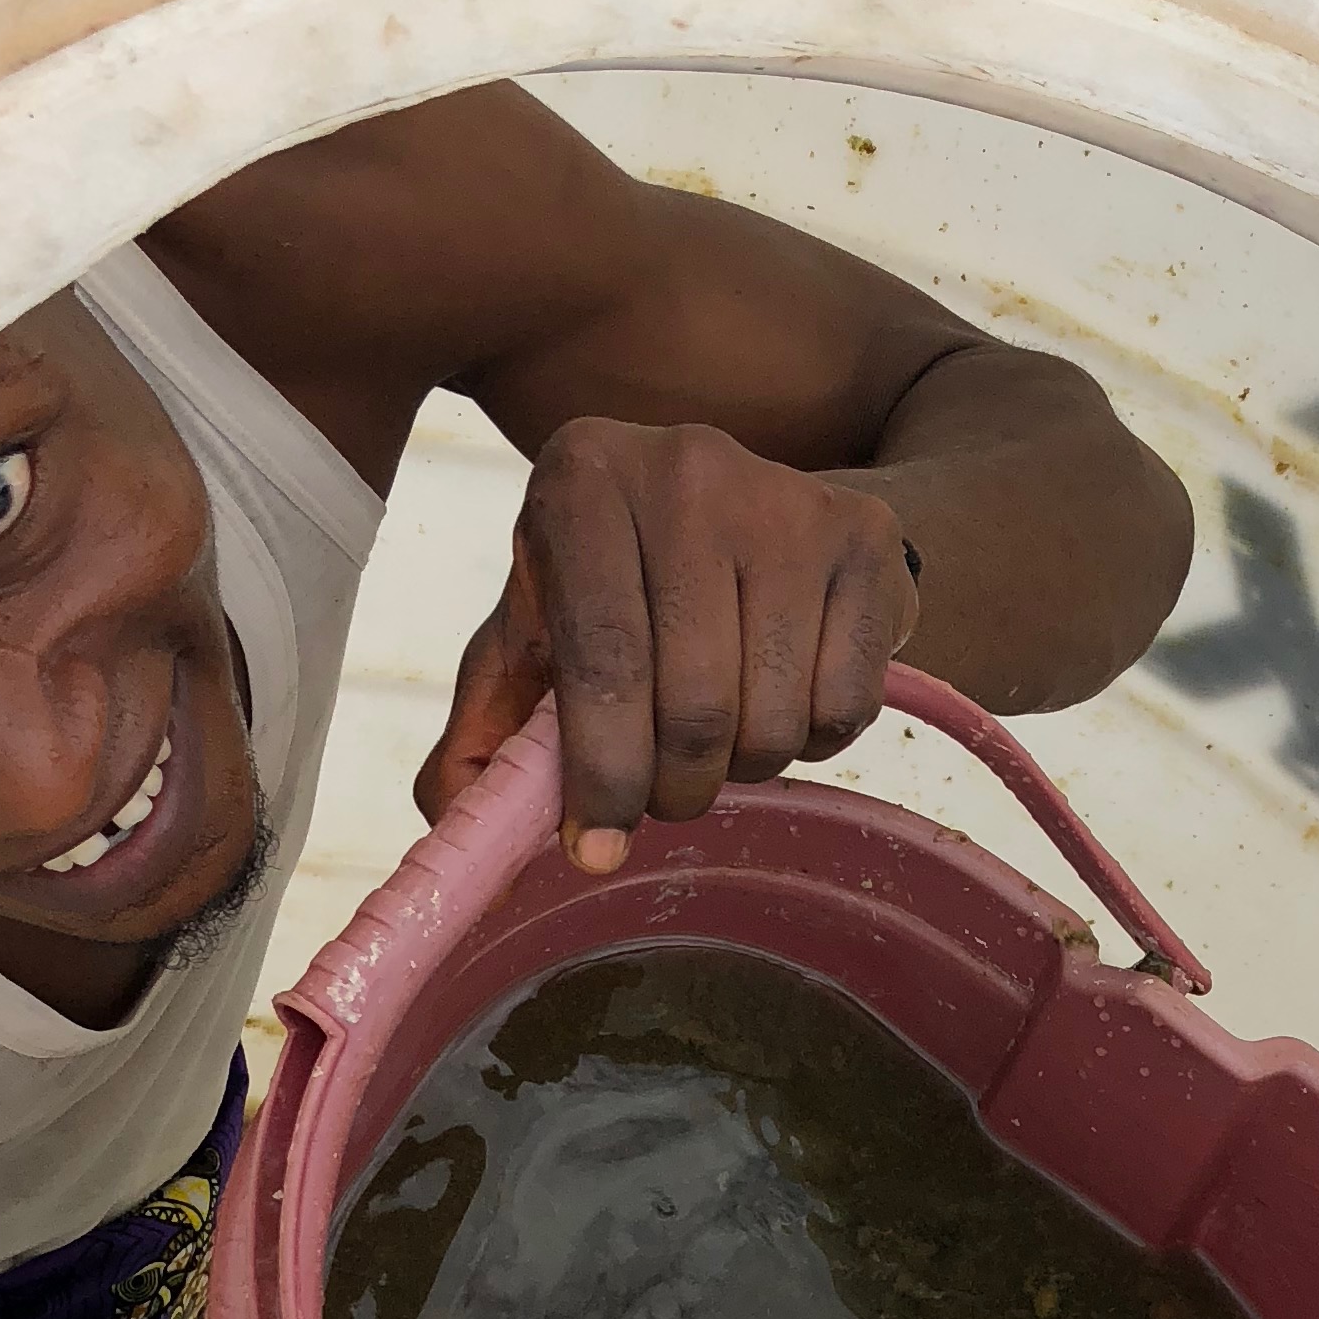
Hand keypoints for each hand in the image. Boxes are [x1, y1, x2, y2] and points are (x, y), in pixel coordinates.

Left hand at [415, 419, 921, 865]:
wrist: (746, 502)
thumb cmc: (619, 586)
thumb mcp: (537, 635)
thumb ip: (487, 730)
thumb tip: (452, 829)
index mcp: (583, 479)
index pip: (603, 660)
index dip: (602, 776)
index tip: (596, 848)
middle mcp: (688, 469)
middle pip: (697, 704)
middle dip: (677, 789)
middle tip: (666, 796)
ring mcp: (790, 500)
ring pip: (775, 718)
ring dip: (747, 766)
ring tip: (722, 733)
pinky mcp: (866, 539)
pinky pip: (846, 708)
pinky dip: (814, 741)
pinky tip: (785, 695)